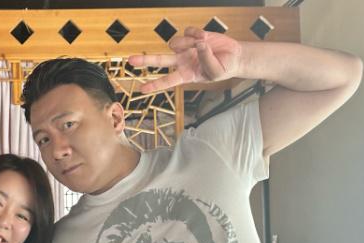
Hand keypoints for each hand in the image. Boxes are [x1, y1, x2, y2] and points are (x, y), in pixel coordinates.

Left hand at [128, 27, 242, 92]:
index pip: (167, 81)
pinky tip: (205, 36)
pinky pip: (187, 31)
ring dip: (188, 42)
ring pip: (175, 42)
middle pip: (159, 60)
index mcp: (186, 75)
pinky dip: (196, 33)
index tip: (141, 90)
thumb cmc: (223, 68)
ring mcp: (185, 48)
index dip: (154, 85)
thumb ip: (206, 60)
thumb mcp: (216, 72)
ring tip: (203, 43)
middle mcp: (181, 62)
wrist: (233, 56)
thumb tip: (198, 45)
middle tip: (130, 61)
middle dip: (145, 60)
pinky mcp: (191, 37)